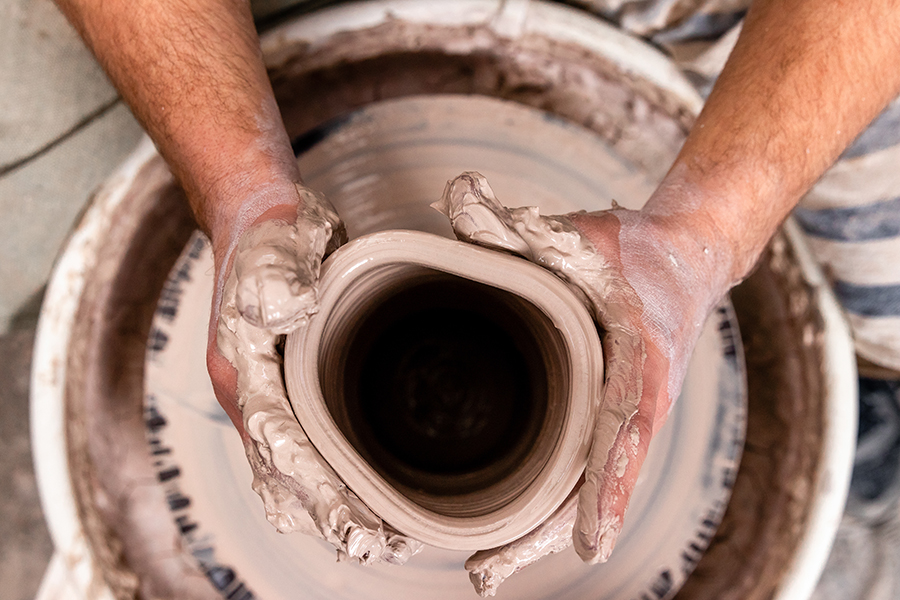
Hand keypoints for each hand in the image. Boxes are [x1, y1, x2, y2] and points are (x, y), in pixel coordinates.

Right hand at [207, 183, 421, 564]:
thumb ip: (278, 278)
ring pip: (290, 470)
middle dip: (328, 513)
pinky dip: (325, 483)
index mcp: (242, 366)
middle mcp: (250, 392)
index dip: (317, 487)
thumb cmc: (272, 232)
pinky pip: (300, 450)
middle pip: (284, 472)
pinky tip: (356, 500)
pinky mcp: (285, 390)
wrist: (258, 220)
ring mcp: (265, 394)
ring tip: (378, 538)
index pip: (280, 444)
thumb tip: (284, 311)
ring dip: (328, 507)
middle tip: (379, 546)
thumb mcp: (277, 243)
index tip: (356, 523)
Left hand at [435, 172, 730, 594]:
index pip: (624, 426)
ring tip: (489, 572)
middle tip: (488, 573)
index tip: (588, 540)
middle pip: (600, 480)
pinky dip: (560, 508)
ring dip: (545, 532)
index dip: (607, 484)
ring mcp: (628, 416)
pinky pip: (590, 471)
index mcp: (638, 359)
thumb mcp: (577, 232)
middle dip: (548, 531)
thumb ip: (516, 223)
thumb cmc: (630, 251)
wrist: (682, 259)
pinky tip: (525, 538)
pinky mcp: (616, 419)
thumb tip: (458, 189)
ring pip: (592, 487)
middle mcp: (638, 400)